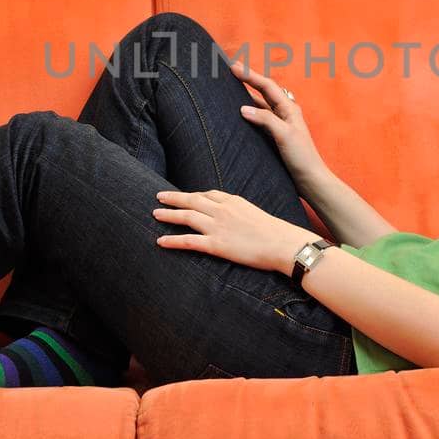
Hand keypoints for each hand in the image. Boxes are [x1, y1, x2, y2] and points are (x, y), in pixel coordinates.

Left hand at [153, 188, 309, 274]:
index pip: (208, 194)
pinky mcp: (216, 244)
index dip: (194, 194)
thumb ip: (243, 213)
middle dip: (174, 198)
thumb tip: (238, 219)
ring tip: (155, 213)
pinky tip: (160, 241)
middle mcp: (222, 210)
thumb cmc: (276, 232)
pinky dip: (172, 240)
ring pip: (187, 217)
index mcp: (234, 201)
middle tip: (159, 196)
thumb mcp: (257, 214)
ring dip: (169, 214)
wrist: (283, 243)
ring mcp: (217, 227)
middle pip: (192, 200)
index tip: (186, 196)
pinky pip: (188, 241)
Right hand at [230, 59, 326, 186]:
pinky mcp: (275, 136)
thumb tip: (243, 108)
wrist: (310, 179)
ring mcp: (280, 124)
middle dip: (249, 80)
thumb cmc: (302, 157)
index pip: (267, 86)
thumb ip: (266, 120)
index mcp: (289, 109)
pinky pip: (260, 118)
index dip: (251, 75)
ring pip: (261, 104)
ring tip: (232, 88)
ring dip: (248, 94)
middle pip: (264, 91)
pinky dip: (250, 111)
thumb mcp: (284, 135)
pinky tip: (240, 113)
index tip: (234, 67)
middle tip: (232, 70)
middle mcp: (285, 113)